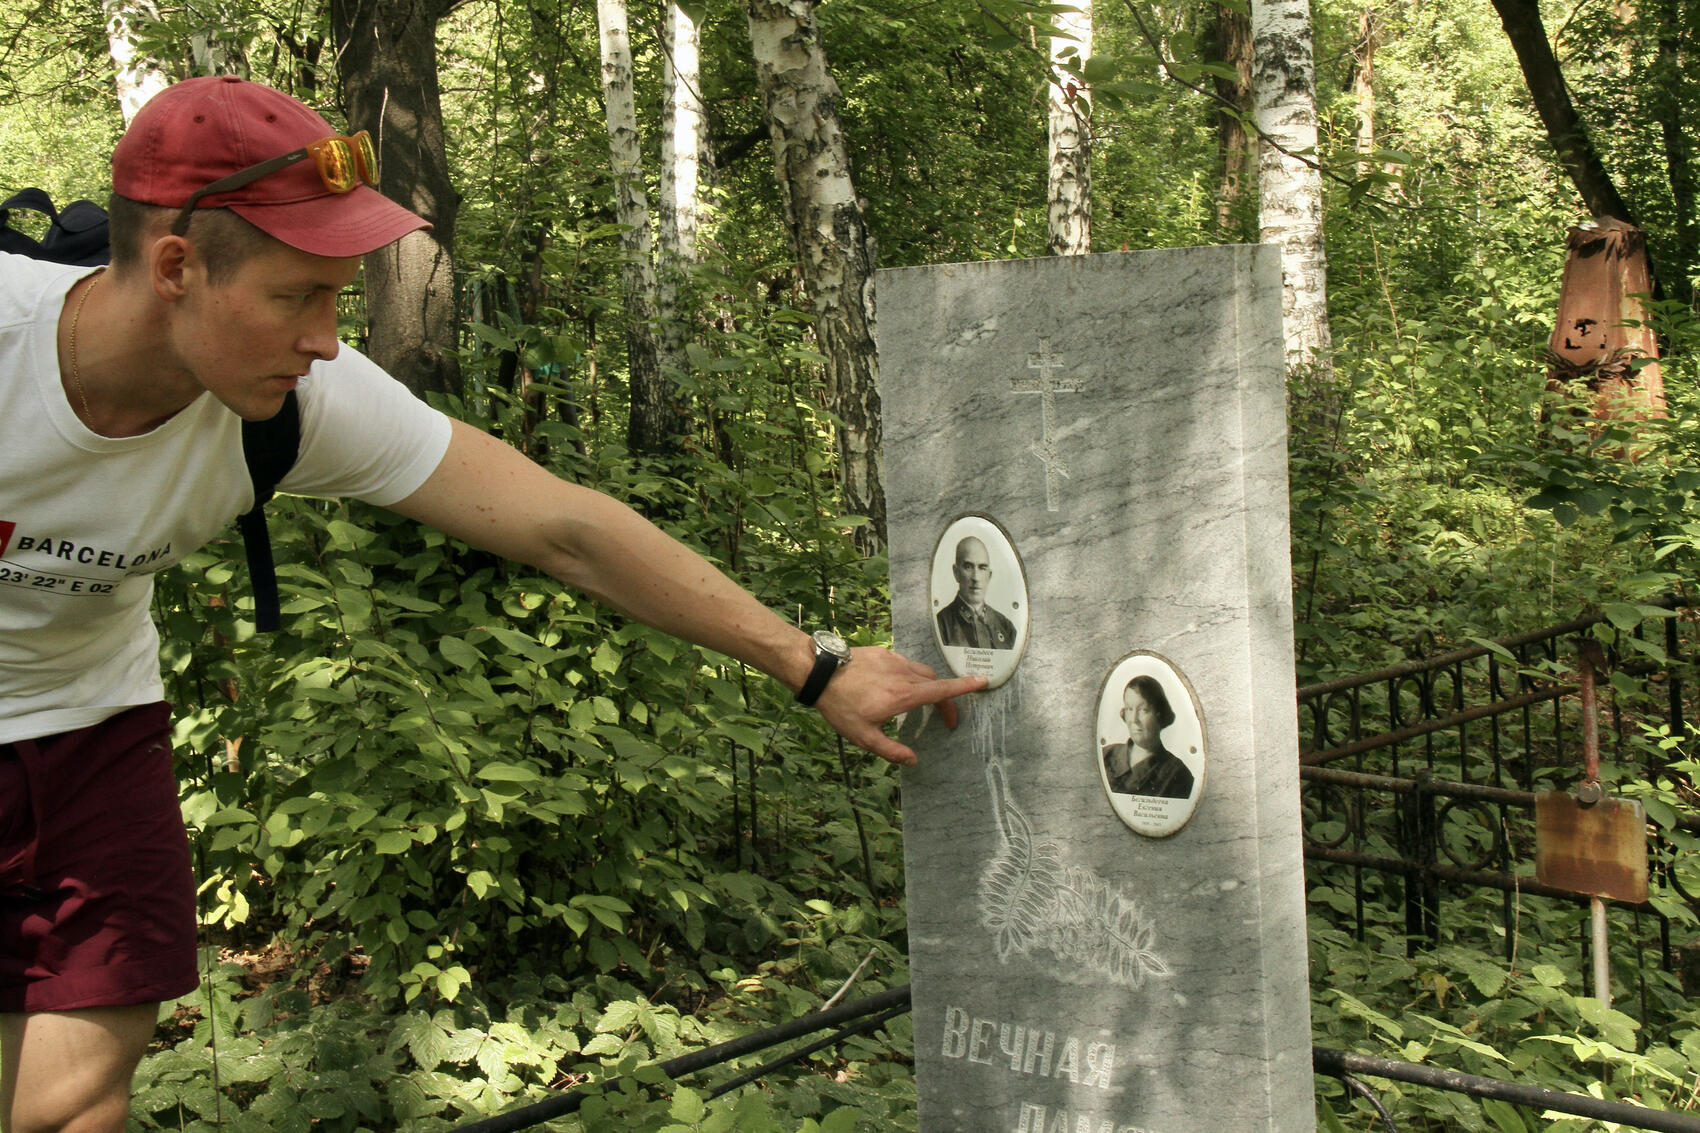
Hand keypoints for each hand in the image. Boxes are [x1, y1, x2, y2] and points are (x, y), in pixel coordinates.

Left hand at [812, 647, 985, 766]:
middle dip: (947, 699)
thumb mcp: (863, 736)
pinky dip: (911, 675)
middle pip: (936, 683)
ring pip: (921, 671)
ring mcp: (893, 660)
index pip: (942, 691)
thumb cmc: (839, 706)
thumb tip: (913, 761)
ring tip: (924, 703)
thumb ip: (891, 750)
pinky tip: (897, 686)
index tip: (982, 682)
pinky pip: (905, 663)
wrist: (818, 671)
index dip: (964, 687)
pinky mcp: (883, 652)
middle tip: (946, 719)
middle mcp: (903, 674)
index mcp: (903, 695)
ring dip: (929, 686)